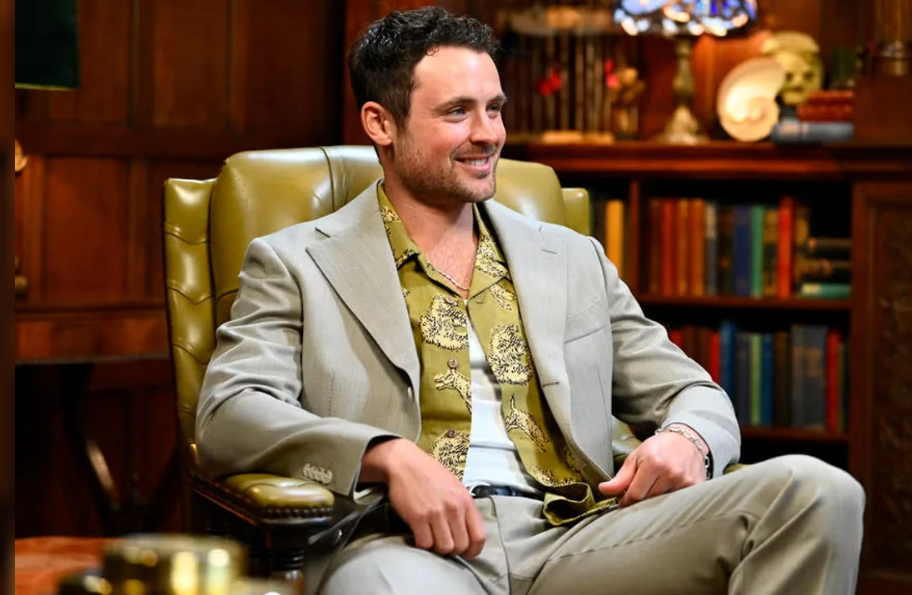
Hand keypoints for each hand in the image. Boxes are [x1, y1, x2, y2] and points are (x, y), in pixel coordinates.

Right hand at [360, 438, 485, 557]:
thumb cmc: (430, 474)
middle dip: (453, 551)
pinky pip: (425, 544)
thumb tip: (468, 531)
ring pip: (444, 547)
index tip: (466, 553)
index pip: (479, 536)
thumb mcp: (455, 486)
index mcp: (465, 501)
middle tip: (444, 544)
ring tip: (432, 540)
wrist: (405, 463)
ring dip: (437, 548)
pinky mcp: (417, 517)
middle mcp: (453, 508)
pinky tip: (420, 536)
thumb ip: (463, 508)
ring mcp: (436, 513)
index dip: (474, 550)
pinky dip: (422, 545)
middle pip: (461, 546)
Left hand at [597, 430, 705, 507]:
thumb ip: (621, 477)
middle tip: (639, 495)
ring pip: (663, 504)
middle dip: (641, 501)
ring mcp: (685, 481)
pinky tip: (668, 492)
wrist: (686, 440)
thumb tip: (603, 490)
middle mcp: (671, 473)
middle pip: (649, 501)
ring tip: (655, 490)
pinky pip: (678, 503)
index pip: (636, 494)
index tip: (624, 503)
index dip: (627, 501)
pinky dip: (670, 502)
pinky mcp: (696, 487)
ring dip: (656, 502)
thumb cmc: (658, 448)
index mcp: (654, 463)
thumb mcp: (636, 457)